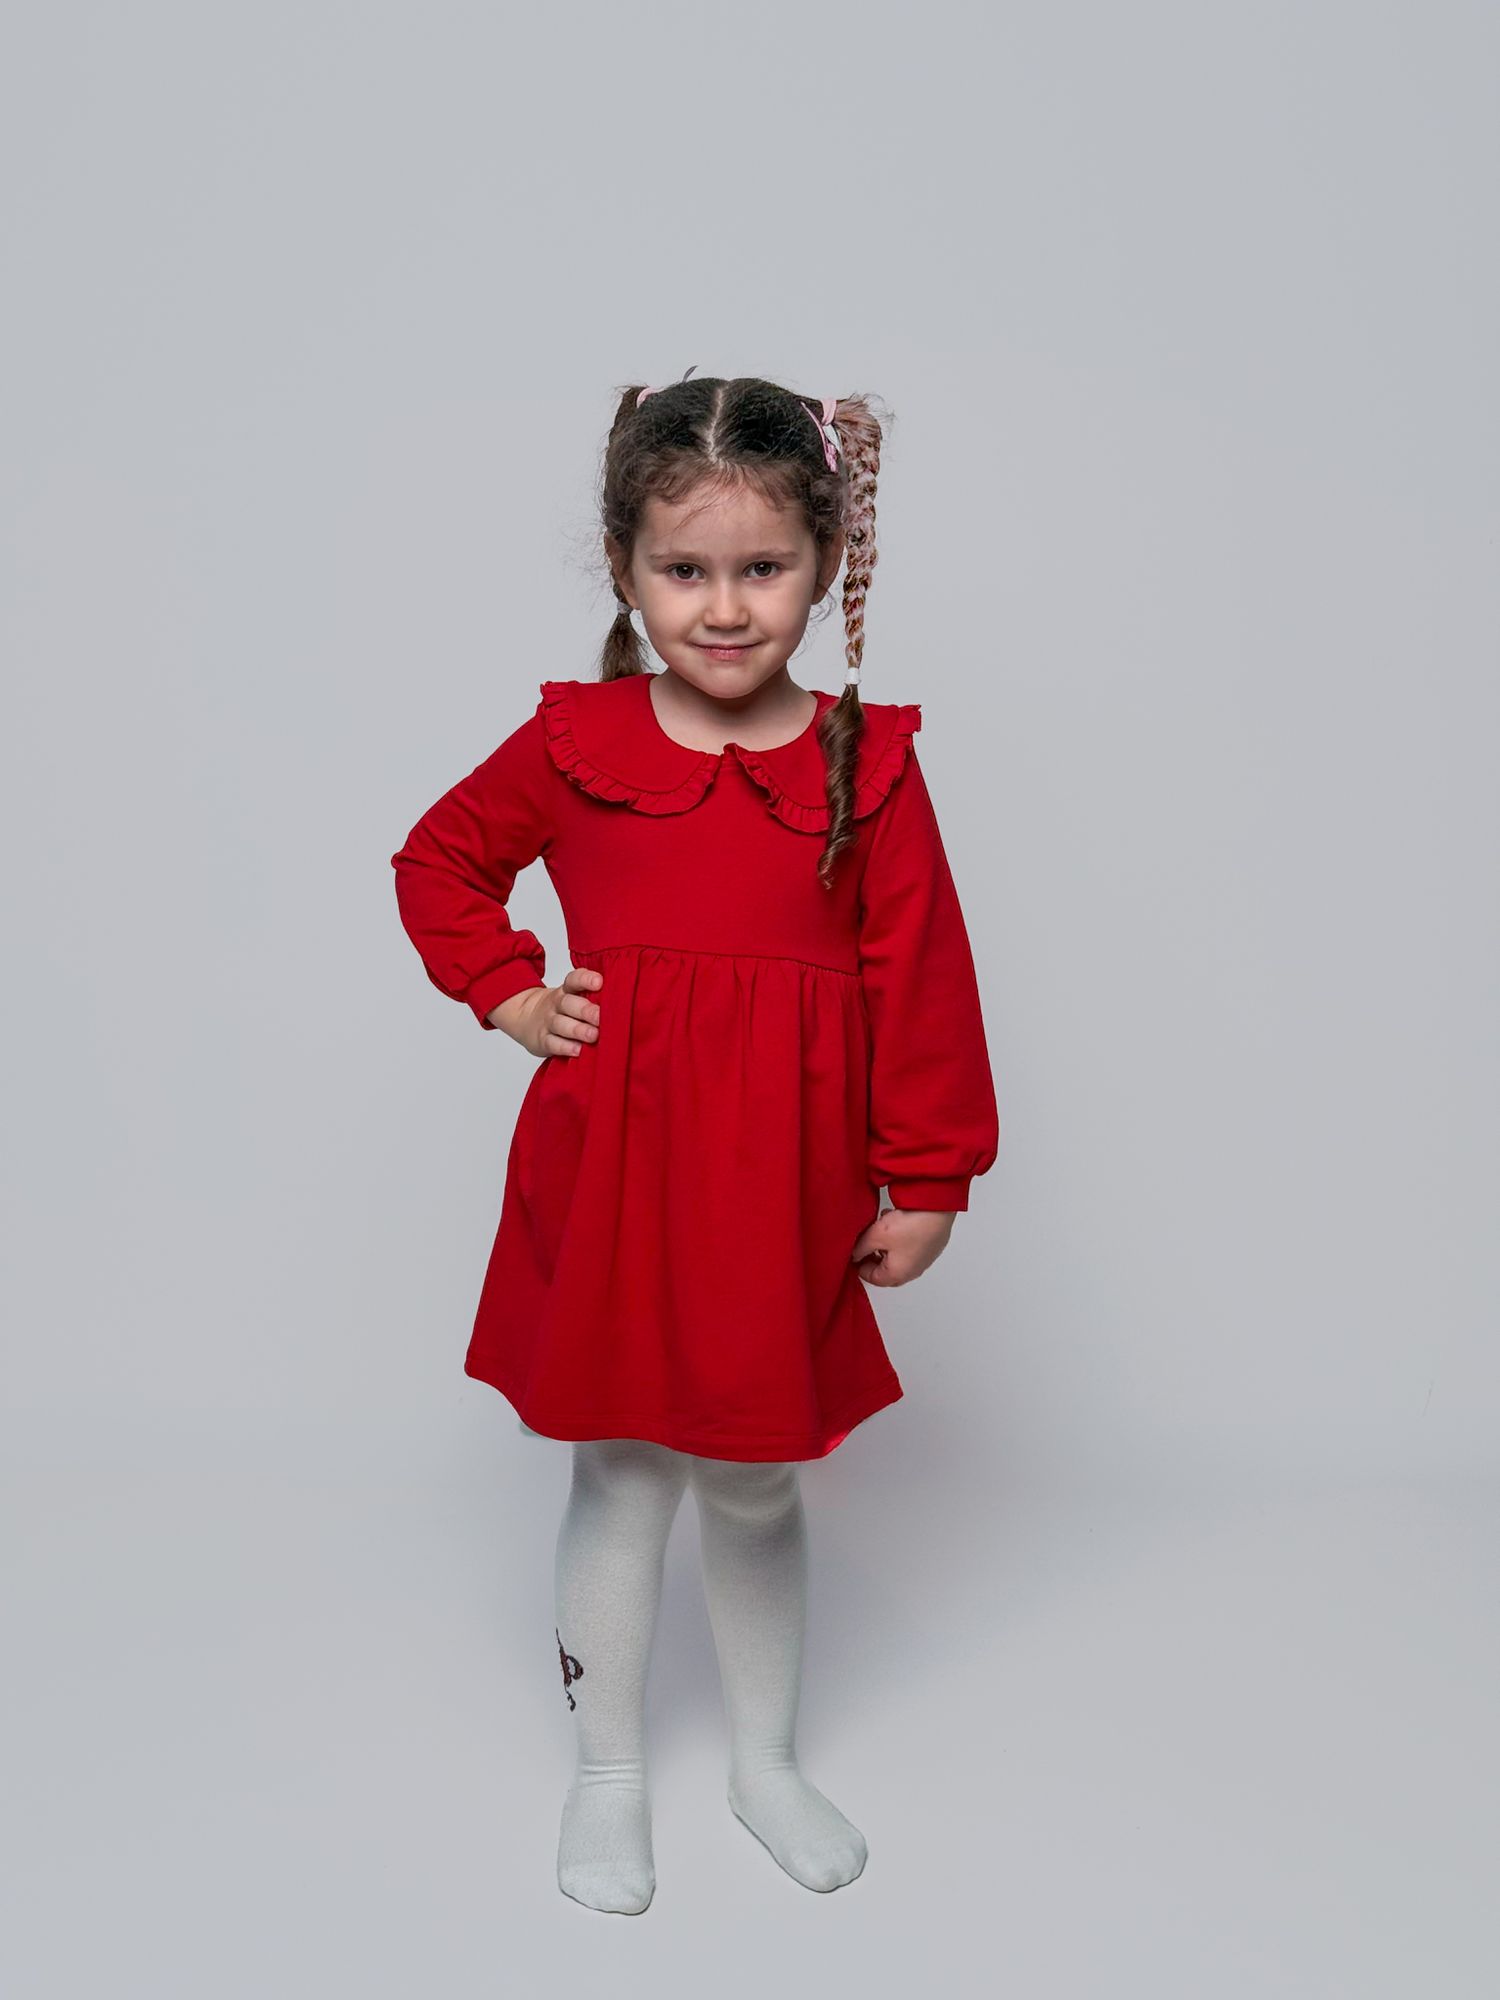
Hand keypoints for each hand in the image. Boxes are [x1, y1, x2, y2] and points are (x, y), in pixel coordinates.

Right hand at [488, 966, 602, 1058]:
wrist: (524, 1017)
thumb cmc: (562, 1010)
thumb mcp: (572, 997)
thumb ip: (593, 998)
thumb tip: (624, 1002)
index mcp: (566, 991)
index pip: (574, 980)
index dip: (585, 979)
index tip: (599, 982)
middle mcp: (557, 1004)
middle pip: (568, 1003)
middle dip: (586, 1010)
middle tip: (600, 1017)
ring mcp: (548, 1022)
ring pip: (561, 1024)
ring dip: (578, 1030)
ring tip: (593, 1035)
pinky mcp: (543, 1041)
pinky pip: (553, 1043)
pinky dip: (566, 1047)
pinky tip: (578, 1050)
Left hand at [851, 1204, 955, 1285]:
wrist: (937, 1208)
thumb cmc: (910, 1225)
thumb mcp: (875, 1236)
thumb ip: (860, 1249)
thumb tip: (855, 1254)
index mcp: (897, 1275)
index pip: (871, 1278)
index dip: (859, 1264)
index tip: (854, 1251)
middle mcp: (912, 1272)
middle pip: (886, 1270)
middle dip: (874, 1256)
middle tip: (867, 1242)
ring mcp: (924, 1260)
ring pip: (898, 1258)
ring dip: (887, 1246)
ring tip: (882, 1227)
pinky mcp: (931, 1247)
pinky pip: (910, 1248)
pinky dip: (900, 1239)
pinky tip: (897, 1221)